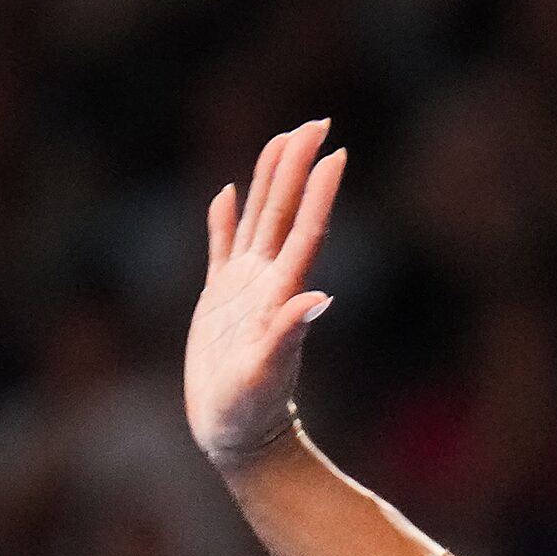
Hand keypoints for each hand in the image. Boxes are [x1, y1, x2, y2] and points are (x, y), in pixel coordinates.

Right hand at [183, 120, 345, 468]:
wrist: (236, 434)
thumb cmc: (248, 412)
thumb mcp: (265, 375)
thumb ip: (287, 335)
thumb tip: (317, 297)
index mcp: (278, 293)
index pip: (304, 230)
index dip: (319, 191)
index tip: (335, 151)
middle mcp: (266, 282)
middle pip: (284, 212)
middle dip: (299, 167)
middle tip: (317, 121)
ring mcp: (244, 288)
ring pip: (258, 219)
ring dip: (270, 180)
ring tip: (282, 140)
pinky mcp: (220, 300)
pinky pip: (221, 247)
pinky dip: (224, 219)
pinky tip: (227, 192)